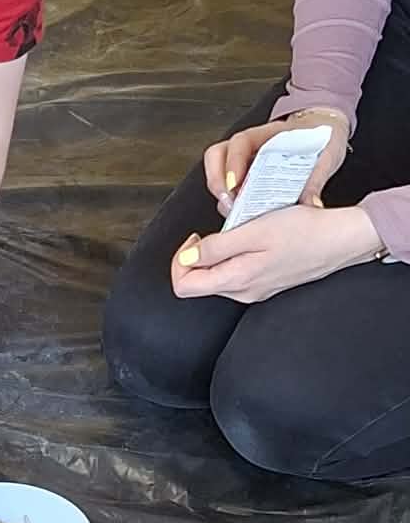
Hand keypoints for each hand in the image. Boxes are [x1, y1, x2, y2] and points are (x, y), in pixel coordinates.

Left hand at [172, 203, 380, 304]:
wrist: (342, 239)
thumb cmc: (303, 231)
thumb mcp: (253, 231)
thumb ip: (216, 248)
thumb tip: (187, 258)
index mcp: (237, 280)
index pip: (184, 286)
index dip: (179, 260)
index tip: (194, 239)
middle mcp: (244, 292)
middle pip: (199, 283)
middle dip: (196, 257)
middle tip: (210, 233)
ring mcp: (256, 290)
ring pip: (218, 278)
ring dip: (216, 255)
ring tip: (233, 233)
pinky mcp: (267, 284)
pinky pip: (237, 274)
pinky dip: (234, 257)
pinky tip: (249, 240)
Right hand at [204, 106, 347, 215]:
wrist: (325, 133)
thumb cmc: (321, 139)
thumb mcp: (325, 155)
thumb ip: (316, 178)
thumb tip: (311, 204)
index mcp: (268, 134)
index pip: (240, 143)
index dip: (233, 164)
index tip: (234, 187)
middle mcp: (250, 146)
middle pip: (217, 156)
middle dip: (217, 182)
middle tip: (228, 204)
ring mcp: (246, 160)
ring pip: (219, 173)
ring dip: (222, 196)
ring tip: (235, 215)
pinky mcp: (248, 176)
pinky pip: (231, 188)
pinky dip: (233, 203)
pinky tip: (244, 216)